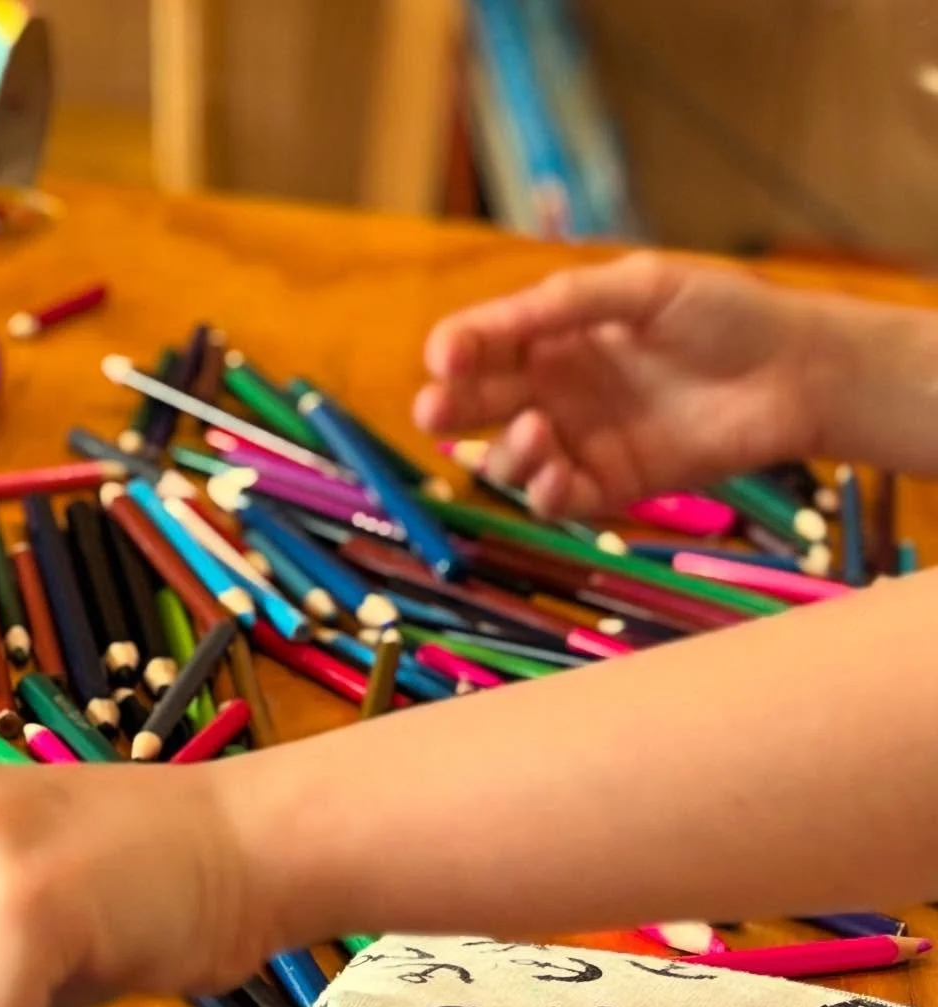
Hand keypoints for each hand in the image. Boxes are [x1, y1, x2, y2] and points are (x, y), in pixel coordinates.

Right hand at [413, 253, 826, 517]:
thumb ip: (566, 303)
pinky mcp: (610, 485)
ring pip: (511, 458)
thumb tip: (490, 325)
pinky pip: (558, 497)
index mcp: (556, 333)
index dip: (457, 350)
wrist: (796, 372)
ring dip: (506, 452)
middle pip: (481, 404)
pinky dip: (545, 491)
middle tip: (433, 410)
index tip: (444, 357)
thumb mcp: (642, 287)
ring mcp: (580, 439)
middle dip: (450, 407)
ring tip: (534, 432)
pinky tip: (556, 474)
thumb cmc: (726, 313)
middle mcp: (557, 388)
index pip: (485, 345)